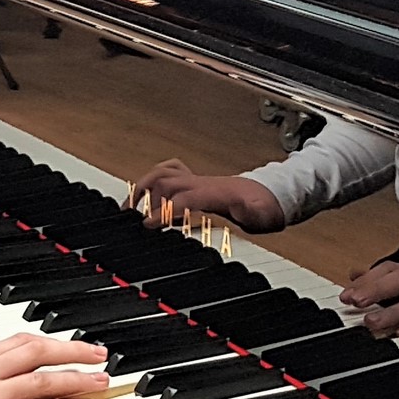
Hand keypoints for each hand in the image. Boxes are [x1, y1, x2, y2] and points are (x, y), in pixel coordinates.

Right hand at [130, 159, 285, 232]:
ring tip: (130, 206)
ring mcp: (197, 180)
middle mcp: (201, 182)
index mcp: (214, 192)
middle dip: (146, 196)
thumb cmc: (261, 207)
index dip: (164, 211)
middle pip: (165, 181)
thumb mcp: (261, 214)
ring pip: (163, 173)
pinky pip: (169, 173)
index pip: (181, 198)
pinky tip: (148, 198)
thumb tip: (244, 208)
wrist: (267, 196)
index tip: (148, 224)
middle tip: (133, 216)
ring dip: (144, 186)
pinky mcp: (195, 182)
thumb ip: (252, 211)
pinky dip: (153, 182)